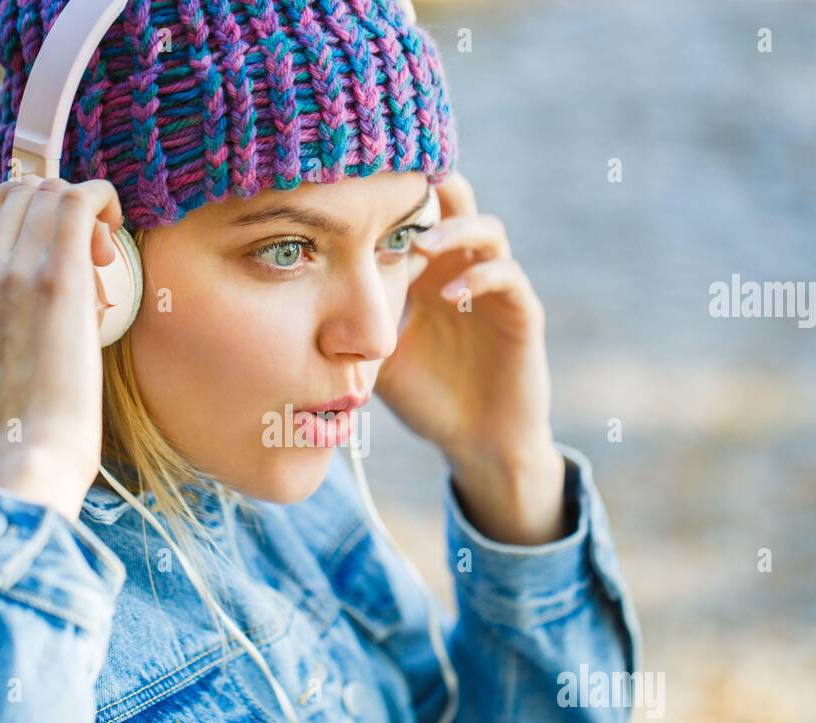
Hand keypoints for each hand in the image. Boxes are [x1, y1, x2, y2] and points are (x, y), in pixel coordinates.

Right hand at [0, 174, 124, 517]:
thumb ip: (2, 318)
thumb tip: (39, 297)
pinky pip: (78, 203)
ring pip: (50, 195)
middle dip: (60, 207)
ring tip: (104, 252)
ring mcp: (13, 272)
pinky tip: (116, 217)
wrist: (31, 451)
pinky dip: (102, 197)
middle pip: (20, 197)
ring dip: (85, 208)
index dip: (26, 210)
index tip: (58, 238)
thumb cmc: (28, 423)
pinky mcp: (57, 280)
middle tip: (92, 251)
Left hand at [374, 170, 565, 543]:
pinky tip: (446, 295)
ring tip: (419, 244)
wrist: (474, 440)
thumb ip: (348, 322)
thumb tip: (295, 299)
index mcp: (425, 269)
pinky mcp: (520, 313)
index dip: (389, 197)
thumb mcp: (372, 354)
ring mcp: (494, 287)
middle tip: (395, 194)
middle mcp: (462, 267)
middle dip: (429, 190)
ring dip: (453, 229)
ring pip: (487, 229)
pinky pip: (507, 276)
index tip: (354, 193)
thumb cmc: (423, 395)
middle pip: (456, 199)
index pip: (413, 212)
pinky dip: (479, 277)